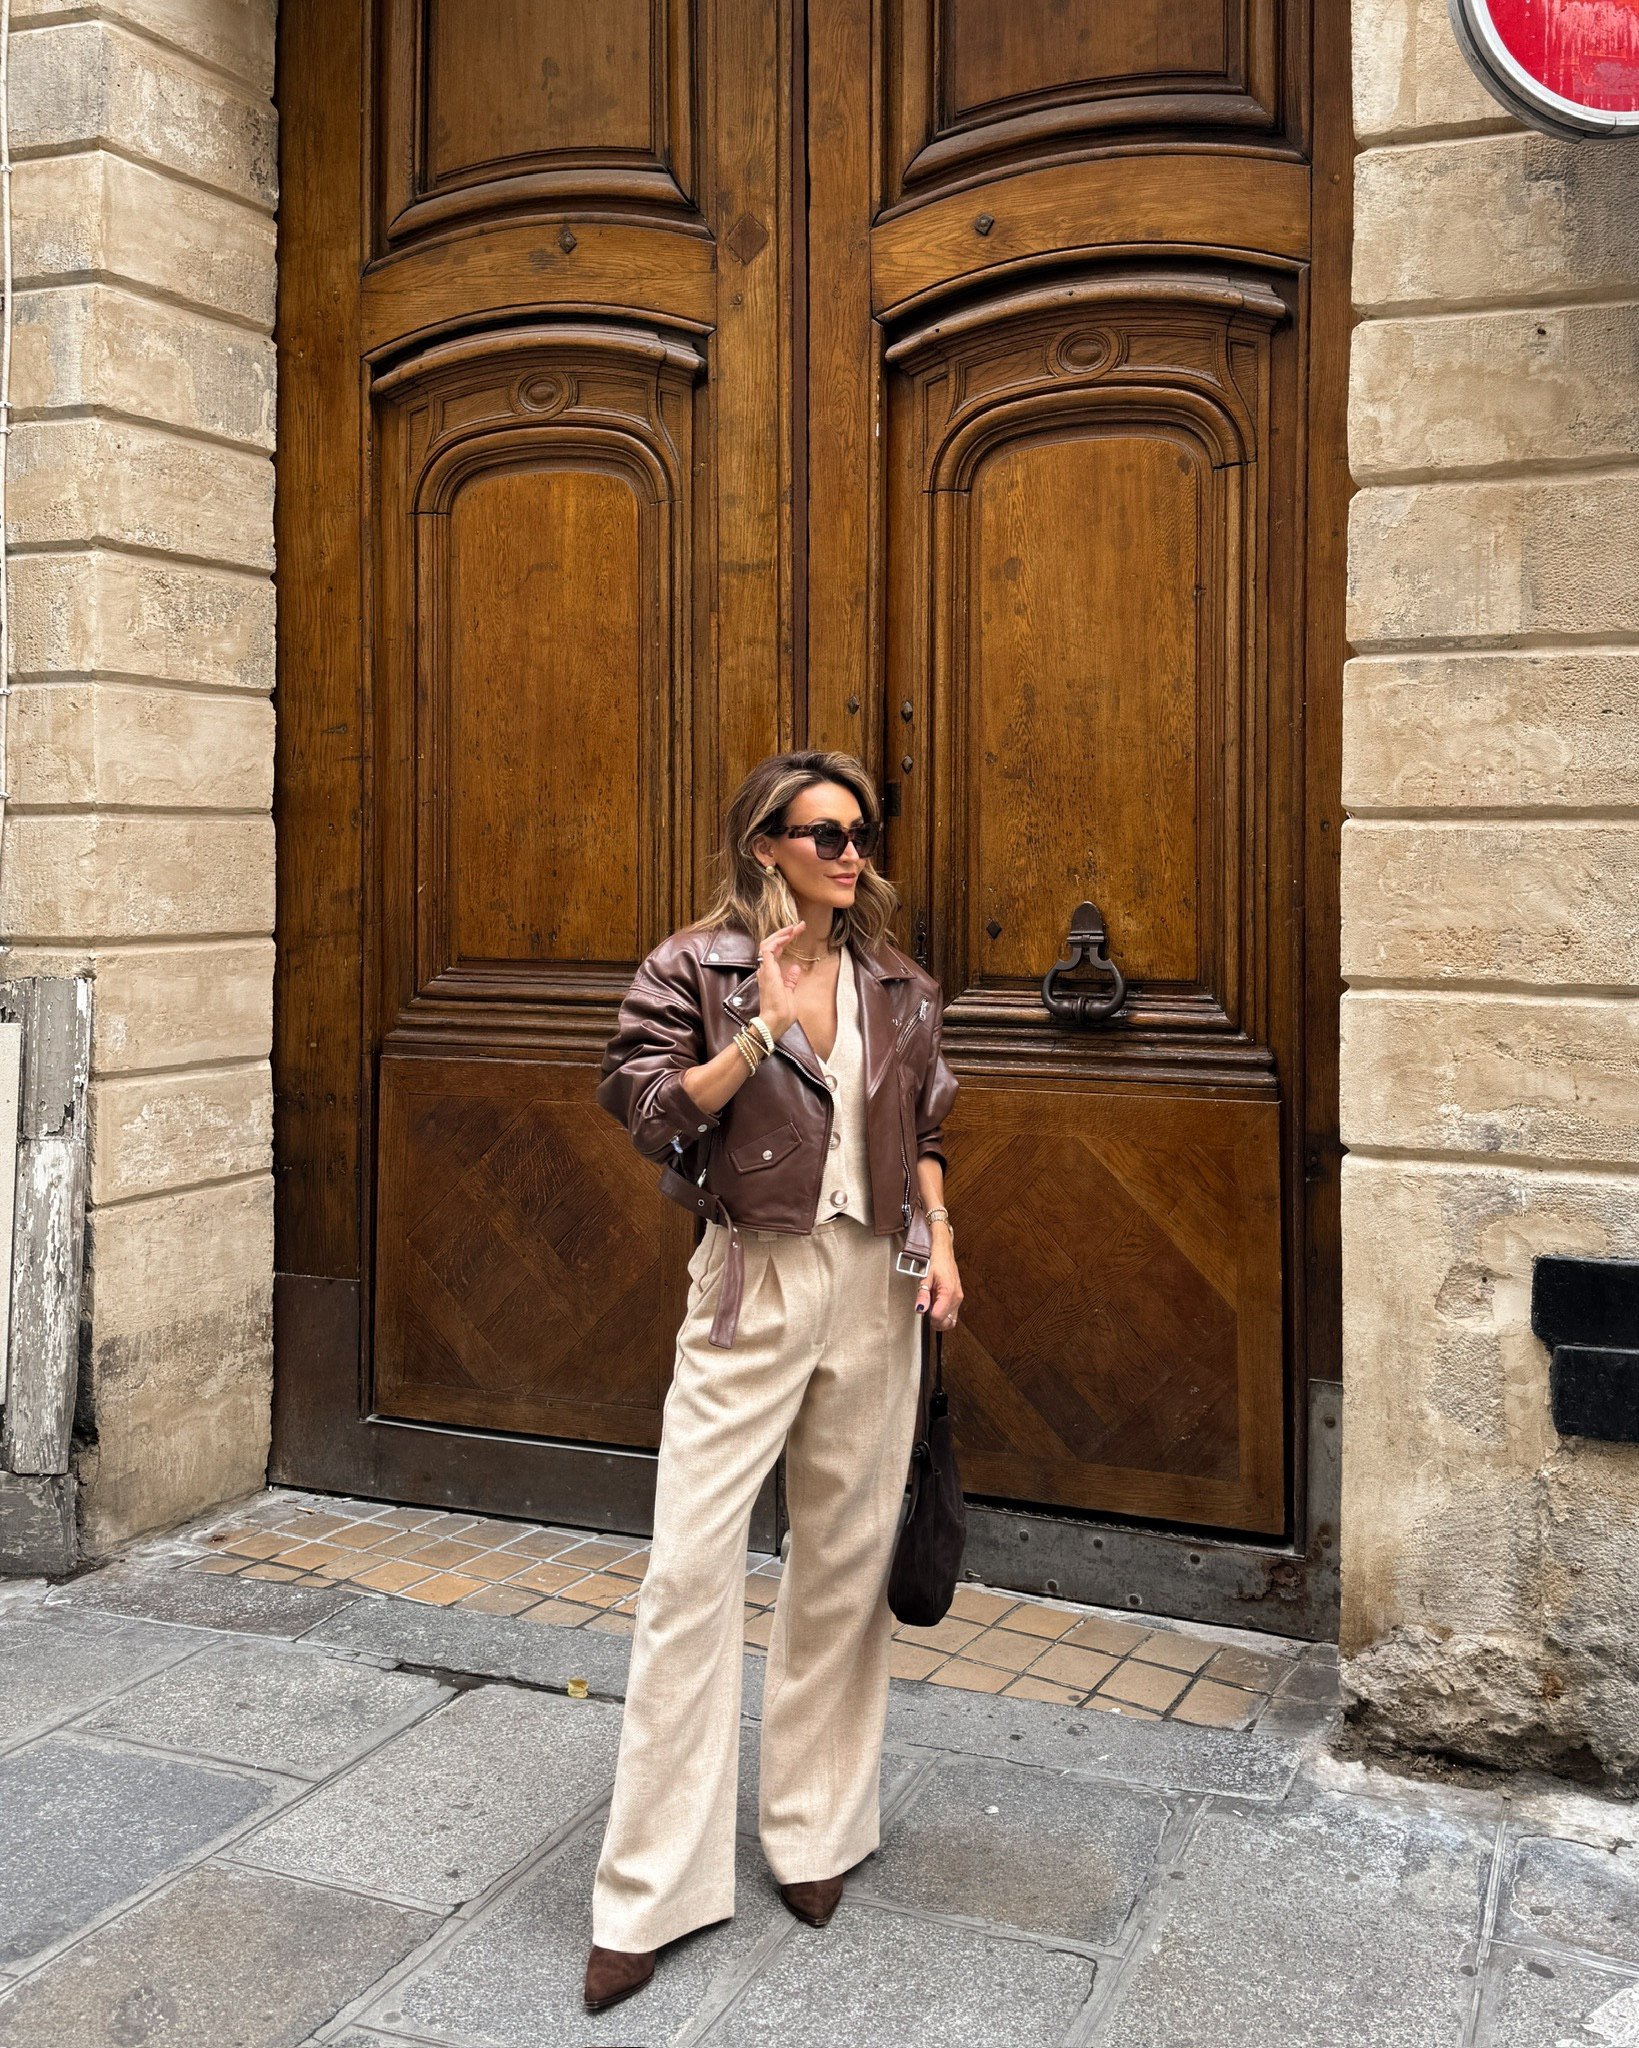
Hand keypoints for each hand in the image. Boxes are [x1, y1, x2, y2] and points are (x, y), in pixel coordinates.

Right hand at [755, 923, 804, 1041]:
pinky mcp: (767, 971)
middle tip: (798, 926)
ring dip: (781, 934)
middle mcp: (765, 970)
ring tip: (793, 927)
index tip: (796, 932)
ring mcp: (765, 970)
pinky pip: (767, 949)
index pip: (775, 951)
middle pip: (771, 945)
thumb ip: (790, 980)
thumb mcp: (790, 993)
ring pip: (767, 943)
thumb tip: (795, 968)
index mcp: (770, 974)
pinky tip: (787, 936)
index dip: (785, 940)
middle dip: (784, 933)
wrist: (776, 1022)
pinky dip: (777, 941)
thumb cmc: (782, 1013)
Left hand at [915, 1232, 961, 1331]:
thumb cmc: (935, 1262)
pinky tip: (937, 1306)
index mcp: (949, 1292)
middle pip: (946, 1322)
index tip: (922, 1310)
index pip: (939, 1317)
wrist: (943, 1252)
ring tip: (931, 1307)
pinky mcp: (958, 1298)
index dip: (928, 1317)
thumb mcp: (925, 1277)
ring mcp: (959, 1298)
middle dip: (934, 1321)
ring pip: (951, 1321)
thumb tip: (920, 1309)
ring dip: (940, 1319)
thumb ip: (922, 1295)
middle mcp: (957, 1297)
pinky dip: (944, 1315)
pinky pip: (953, 1314)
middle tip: (925, 1310)